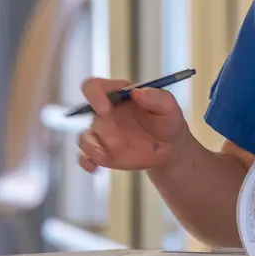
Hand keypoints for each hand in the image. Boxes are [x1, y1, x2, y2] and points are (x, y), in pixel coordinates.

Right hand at [75, 78, 189, 172]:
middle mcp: (104, 112)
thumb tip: (137, 93)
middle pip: (89, 115)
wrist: (168, 148)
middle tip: (119, 141)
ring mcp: (100, 133)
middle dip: (103, 128)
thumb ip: (157, 97)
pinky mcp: (101, 152)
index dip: (94, 95)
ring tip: (118, 151)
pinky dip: (86, 162)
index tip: (106, 108)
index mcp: (117, 94)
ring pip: (84, 138)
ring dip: (95, 147)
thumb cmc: (167, 121)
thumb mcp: (170, 108)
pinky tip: (95, 168)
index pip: (94, 87)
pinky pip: (84, 157)